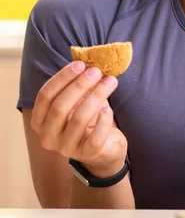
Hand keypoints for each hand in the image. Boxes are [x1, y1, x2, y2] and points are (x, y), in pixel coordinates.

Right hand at [30, 61, 127, 177]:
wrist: (104, 149)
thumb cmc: (89, 121)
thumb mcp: (78, 103)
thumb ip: (77, 87)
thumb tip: (89, 62)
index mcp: (40, 121)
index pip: (45, 96)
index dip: (62, 78)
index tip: (80, 64)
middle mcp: (48, 137)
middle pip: (60, 107)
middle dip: (80, 85)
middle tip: (97, 71)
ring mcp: (67, 148)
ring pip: (79, 119)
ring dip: (96, 96)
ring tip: (110, 81)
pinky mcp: (87, 154)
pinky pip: (96, 136)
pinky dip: (103, 120)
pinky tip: (109, 108)